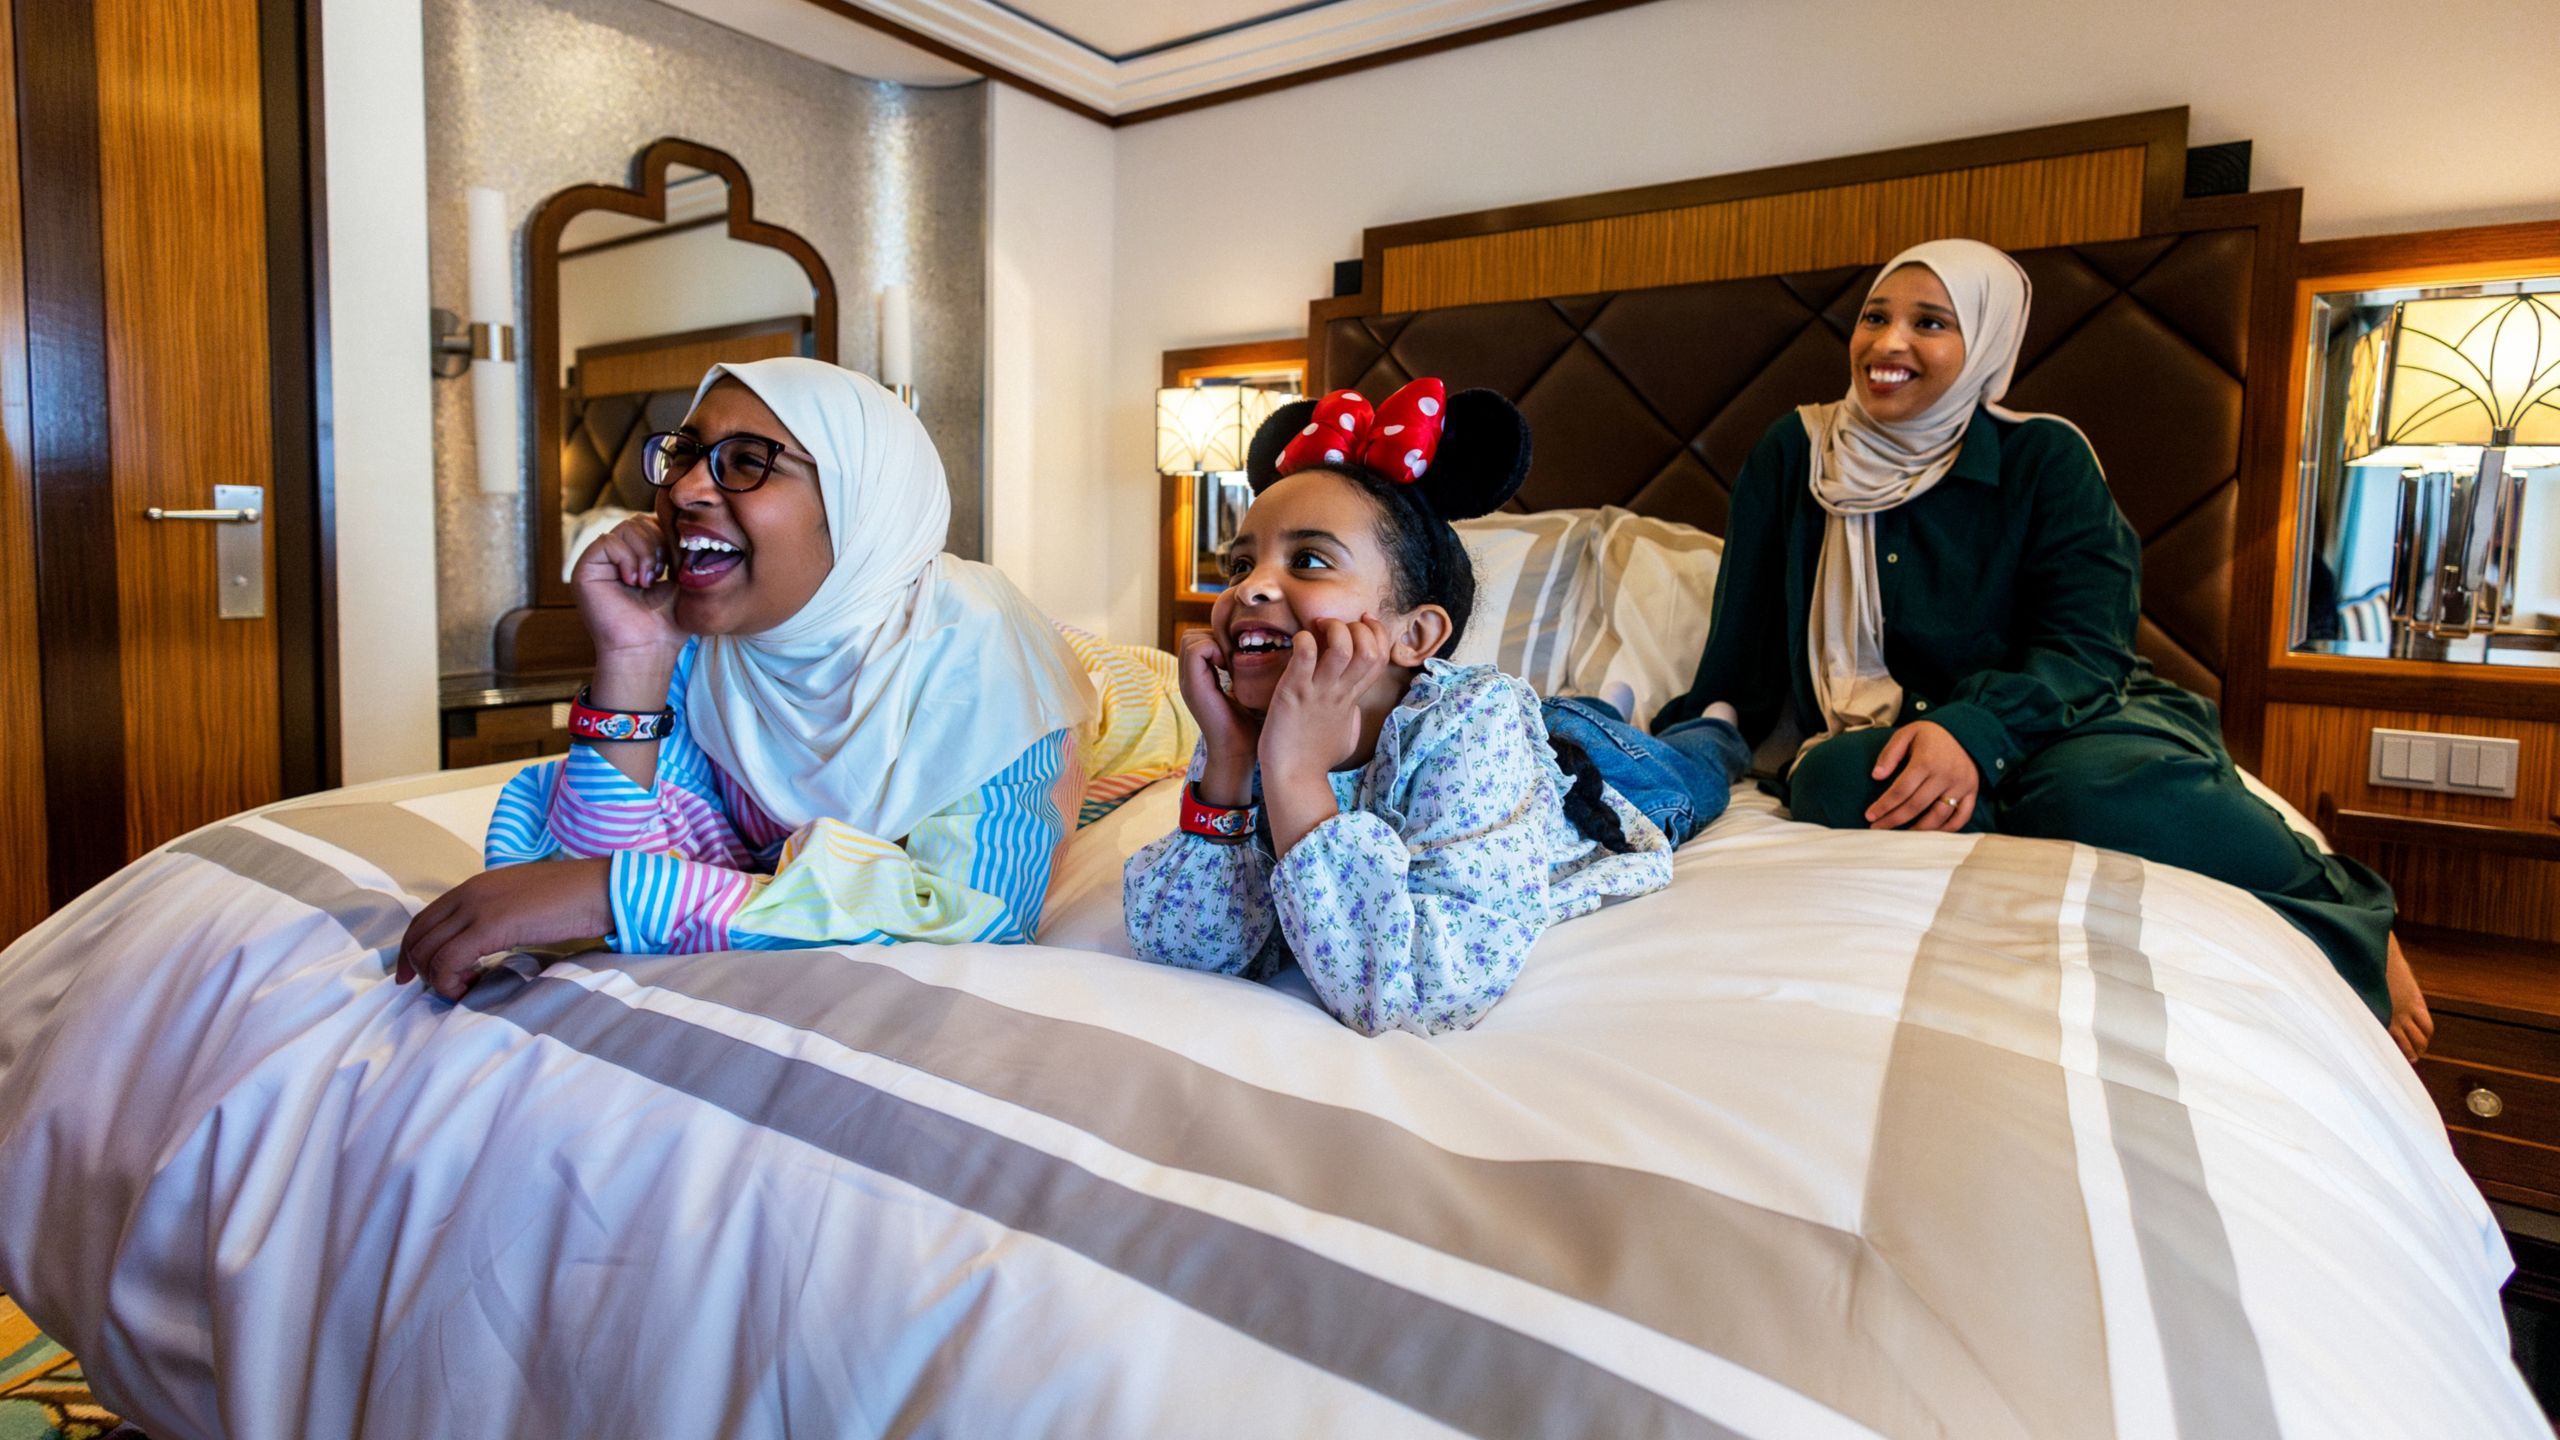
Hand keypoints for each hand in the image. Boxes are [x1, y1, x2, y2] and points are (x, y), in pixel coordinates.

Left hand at [395, 859, 611, 1000]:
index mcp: (474, 886)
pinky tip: (472, 987)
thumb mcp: (520, 902)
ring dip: (438, 978)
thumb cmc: (571, 899)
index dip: (411, 950)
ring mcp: (477, 908)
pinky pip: (449, 961)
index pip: (423, 919)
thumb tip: (482, 943)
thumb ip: (495, 915)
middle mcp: (468, 894)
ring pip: (428, 951)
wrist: (598, 889)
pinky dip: (451, 982)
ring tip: (465, 988)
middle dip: (418, 969)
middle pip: (418, 936)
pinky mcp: (490, 926)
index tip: (413, 976)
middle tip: (438, 990)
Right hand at [573, 515, 683, 663]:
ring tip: (647, 580)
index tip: (676, 563)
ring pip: (626, 527)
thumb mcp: (682, 578)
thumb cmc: (668, 621)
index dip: (668, 535)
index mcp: (638, 557)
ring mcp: (601, 562)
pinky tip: (633, 581)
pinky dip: (627, 558)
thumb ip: (679, 549)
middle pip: (639, 520)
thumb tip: (684, 522)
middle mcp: (617, 557)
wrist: (648, 647)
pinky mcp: (586, 568)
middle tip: (660, 573)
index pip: (652, 523)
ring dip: (645, 552)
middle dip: (658, 542)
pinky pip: (608, 541)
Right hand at [1178, 629, 1262, 767]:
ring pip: (1190, 638)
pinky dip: (1213, 649)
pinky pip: (1195, 650)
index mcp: (1199, 678)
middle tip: (1235, 655)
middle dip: (1214, 636)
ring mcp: (1188, 681)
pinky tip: (1229, 666)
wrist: (1238, 752)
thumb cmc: (1249, 725)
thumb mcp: (1247, 690)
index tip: (1239, 655)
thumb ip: (1245, 670)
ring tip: (1232, 662)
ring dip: (1214, 642)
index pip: (1198, 638)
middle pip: (1190, 635)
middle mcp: (1188, 678)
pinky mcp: (1192, 686)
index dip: (1218, 638)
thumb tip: (1268, 647)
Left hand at [1259, 617, 1390, 785]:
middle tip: (1331, 626)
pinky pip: (1305, 656)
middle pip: (1368, 650)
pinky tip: (1298, 641)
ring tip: (1317, 628)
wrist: (1293, 778)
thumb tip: (1354, 709)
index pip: (1379, 657)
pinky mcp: (1293, 692)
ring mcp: (1318, 692)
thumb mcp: (1346, 734)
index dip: (1377, 634)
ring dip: (1333, 629)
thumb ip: (1351, 715)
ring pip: (1342, 648)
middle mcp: (1340, 692)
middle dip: (1356, 628)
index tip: (1362, 622)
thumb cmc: (1316, 758)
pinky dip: (1304, 640)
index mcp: (1352, 698)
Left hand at [1863, 721, 1981, 831]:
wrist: (1965, 731)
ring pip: (1938, 816)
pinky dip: (1947, 829)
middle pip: (1916, 806)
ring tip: (1901, 834)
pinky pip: (1961, 817)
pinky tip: (1930, 832)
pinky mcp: (1972, 791)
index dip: (1884, 805)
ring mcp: (1961, 785)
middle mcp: (1945, 775)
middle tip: (1878, 828)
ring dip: (1918, 829)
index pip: (1901, 790)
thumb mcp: (1906, 734)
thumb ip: (1890, 754)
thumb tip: (1876, 776)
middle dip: (1894, 820)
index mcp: (1926, 761)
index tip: (1870, 816)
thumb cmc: (1931, 735)